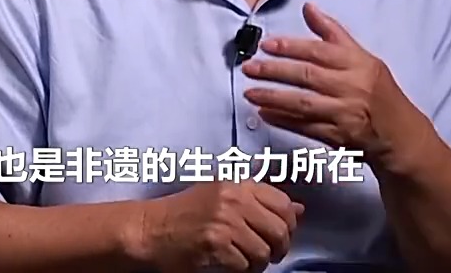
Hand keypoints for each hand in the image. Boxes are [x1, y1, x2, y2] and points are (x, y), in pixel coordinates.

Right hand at [128, 180, 302, 272]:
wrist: (151, 229)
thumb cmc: (186, 213)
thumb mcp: (224, 197)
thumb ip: (261, 201)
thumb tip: (299, 210)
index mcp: (239, 186)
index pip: (283, 204)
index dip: (288, 224)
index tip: (281, 236)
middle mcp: (234, 200)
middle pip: (279, 230)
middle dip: (278, 248)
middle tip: (268, 255)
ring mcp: (224, 222)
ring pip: (263, 251)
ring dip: (258, 263)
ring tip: (246, 262)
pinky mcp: (214, 244)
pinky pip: (244, 265)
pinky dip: (241, 271)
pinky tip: (231, 266)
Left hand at [241, 2, 430, 168]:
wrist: (399, 134)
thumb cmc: (378, 91)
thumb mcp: (363, 57)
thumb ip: (333, 33)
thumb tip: (309, 8)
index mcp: (358, 64)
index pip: (319, 51)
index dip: (291, 47)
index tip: (266, 45)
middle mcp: (351, 88)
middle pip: (307, 76)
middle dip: (275, 71)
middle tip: (250, 67)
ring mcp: (344, 114)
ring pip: (303, 104)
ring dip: (273, 97)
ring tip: (250, 92)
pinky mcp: (337, 137)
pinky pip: (305, 127)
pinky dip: (283, 120)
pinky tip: (265, 114)